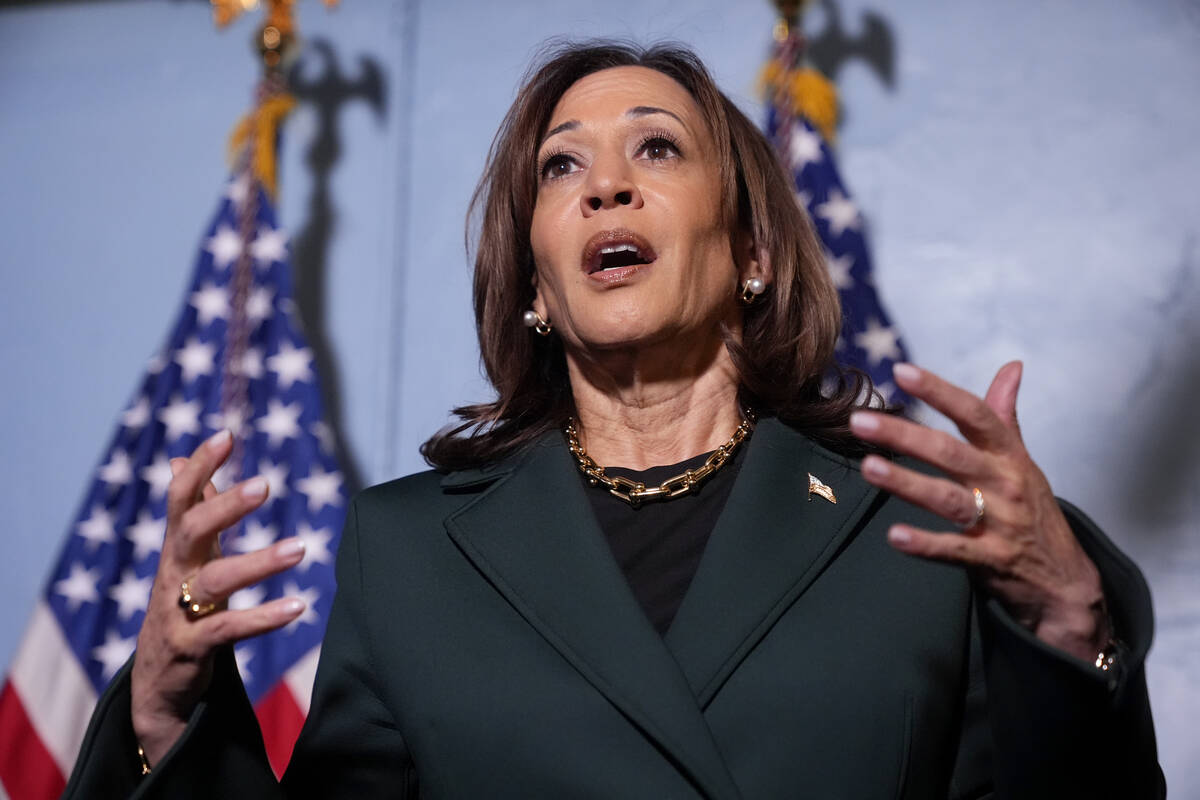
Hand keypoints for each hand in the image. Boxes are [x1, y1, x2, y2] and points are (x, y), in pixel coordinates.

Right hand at [130, 430, 307, 766]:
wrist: (158, 681)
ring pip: (215, 580)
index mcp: (177, 548)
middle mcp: (174, 573)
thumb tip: (176, 461)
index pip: (180, 499)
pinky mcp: (191, 647)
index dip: (199, 466)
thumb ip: (190, 510)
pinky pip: (227, 629)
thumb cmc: (181, 605)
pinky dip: (263, 618)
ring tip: (301, 548)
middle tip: (264, 483)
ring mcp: (178, 611)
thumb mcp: (185, 556)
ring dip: (258, 562)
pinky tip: (297, 607)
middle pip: (190, 530)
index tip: (226, 435)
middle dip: (225, 506)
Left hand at [849, 361, 1108, 662]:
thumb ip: (1005, 416)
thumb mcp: (1023, 460)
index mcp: (1009, 455)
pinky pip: (955, 550)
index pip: (974, 414)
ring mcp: (999, 523)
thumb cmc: (1034, 511)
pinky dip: (925, 544)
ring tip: (868, 467)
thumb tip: (1011, 366)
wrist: (1066, 581)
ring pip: (947, 499)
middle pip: (950, 453)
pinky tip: (895, 535)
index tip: (902, 371)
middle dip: (904, 435)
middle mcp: (1004, 484)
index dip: (939, 392)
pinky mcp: (992, 560)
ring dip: (906, 483)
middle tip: (860, 421)